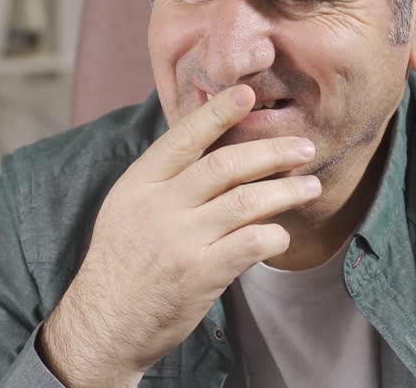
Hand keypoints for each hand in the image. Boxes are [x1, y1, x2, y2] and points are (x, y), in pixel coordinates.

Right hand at [37, 85, 320, 386]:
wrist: (105, 322)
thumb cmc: (123, 261)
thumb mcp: (127, 207)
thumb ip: (164, 178)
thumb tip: (212, 144)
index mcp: (139, 183)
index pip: (183, 137)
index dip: (217, 113)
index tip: (247, 93)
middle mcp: (158, 207)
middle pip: (224, 165)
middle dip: (270, 152)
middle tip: (302, 146)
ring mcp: (179, 241)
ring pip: (245, 201)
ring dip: (285, 191)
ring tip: (310, 186)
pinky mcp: (200, 275)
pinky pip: (251, 243)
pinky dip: (274, 234)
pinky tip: (282, 233)